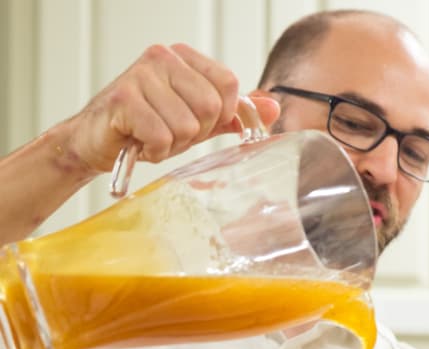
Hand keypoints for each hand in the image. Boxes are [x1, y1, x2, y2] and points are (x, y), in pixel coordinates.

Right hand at [63, 43, 279, 172]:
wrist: (96, 140)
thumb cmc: (148, 126)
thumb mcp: (198, 120)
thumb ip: (233, 113)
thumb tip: (273, 107)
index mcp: (184, 57)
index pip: (229, 84)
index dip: (222, 115)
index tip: (201, 125)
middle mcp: (163, 58)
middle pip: (211, 106)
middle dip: (196, 133)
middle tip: (171, 133)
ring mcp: (141, 74)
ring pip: (188, 126)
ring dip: (173, 145)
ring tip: (152, 137)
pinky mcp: (124, 98)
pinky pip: (163, 137)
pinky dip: (155, 151)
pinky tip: (140, 143)